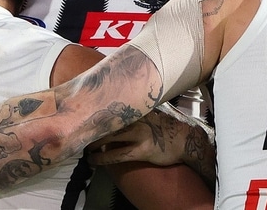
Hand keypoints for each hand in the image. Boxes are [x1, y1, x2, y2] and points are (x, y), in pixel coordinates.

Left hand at [87, 103, 213, 167]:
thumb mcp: (154, 111)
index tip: (83, 111)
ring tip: (84, 148)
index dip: (96, 109)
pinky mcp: (142, 150)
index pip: (112, 105)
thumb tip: (122, 105)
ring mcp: (140, 135)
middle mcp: (137, 119)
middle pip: (107, 121)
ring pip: (109, 138)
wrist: (186, 140)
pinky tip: (94, 161)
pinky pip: (118, 155)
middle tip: (79, 132)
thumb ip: (138, 108)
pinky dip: (103, 158)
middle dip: (91, 127)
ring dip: (94, 144)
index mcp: (139, 108)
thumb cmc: (169, 127)